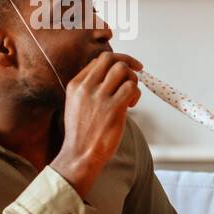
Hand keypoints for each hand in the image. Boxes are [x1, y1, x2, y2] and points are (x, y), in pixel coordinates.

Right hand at [51, 52, 142, 197]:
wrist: (79, 154)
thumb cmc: (82, 133)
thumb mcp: (77, 104)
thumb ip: (90, 89)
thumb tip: (111, 78)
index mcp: (76, 84)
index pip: (99, 60)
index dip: (117, 61)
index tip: (128, 68)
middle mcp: (86, 87)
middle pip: (111, 59)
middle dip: (128, 63)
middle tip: (137, 74)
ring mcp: (99, 97)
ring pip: (123, 70)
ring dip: (133, 80)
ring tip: (130, 96)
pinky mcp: (113, 108)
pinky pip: (131, 88)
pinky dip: (136, 94)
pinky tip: (131, 105)